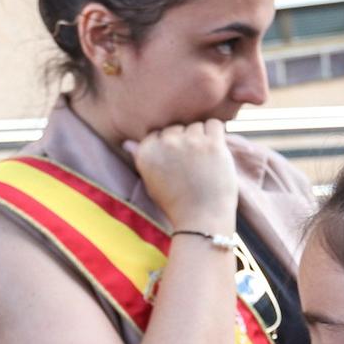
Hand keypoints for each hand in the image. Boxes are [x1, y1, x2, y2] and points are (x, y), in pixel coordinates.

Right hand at [124, 120, 236, 234]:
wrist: (201, 220)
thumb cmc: (176, 204)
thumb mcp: (150, 183)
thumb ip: (141, 158)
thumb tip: (127, 142)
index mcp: (147, 151)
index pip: (158, 133)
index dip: (169, 147)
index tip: (176, 164)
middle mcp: (166, 142)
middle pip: (177, 128)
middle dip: (184, 141)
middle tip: (191, 165)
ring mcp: (190, 142)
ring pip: (196, 126)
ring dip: (201, 138)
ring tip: (204, 162)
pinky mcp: (213, 144)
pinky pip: (215, 124)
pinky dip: (216, 134)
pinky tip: (215, 151)